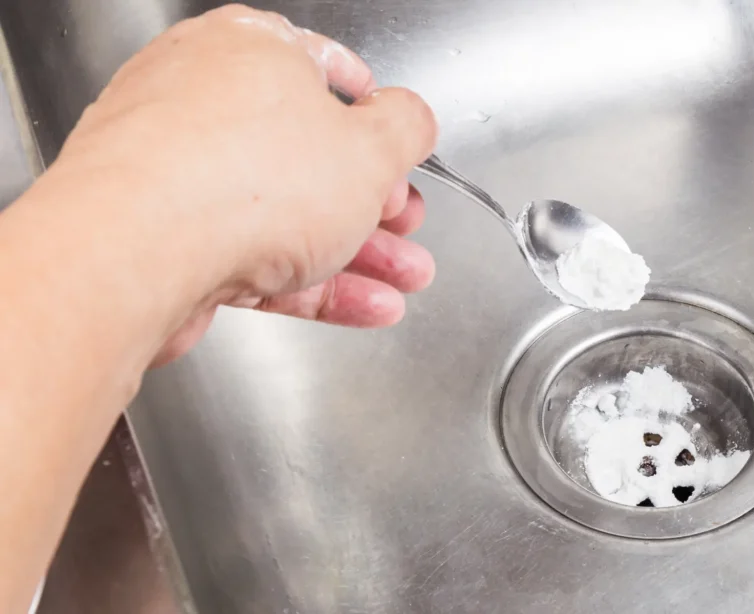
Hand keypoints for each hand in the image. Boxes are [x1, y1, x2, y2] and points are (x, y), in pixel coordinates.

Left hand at [47, 4, 437, 365]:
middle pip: (310, 153)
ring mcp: (178, 172)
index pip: (325, 69)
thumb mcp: (372, 148)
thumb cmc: (241, 181)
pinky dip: (312, 281)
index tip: (398, 144)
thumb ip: (406, 129)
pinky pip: (255, 255)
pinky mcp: (166, 238)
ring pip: (286, 212)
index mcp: (249, 50)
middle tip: (408, 224)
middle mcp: (204, 100)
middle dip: (376, 201)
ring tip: (404, 278)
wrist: (134, 256)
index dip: (375, 113)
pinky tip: (363, 306)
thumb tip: (413, 119)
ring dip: (357, 252)